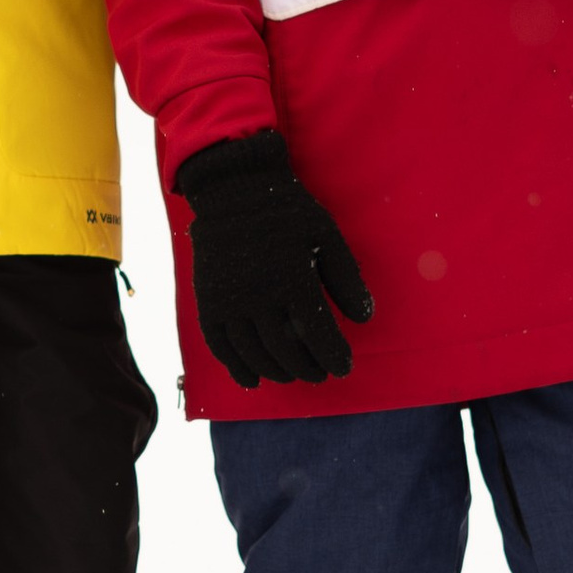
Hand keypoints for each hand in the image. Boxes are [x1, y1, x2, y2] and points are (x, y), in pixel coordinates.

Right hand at [174, 130, 372, 388]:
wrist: (234, 192)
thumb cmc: (288, 213)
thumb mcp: (327, 237)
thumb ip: (346, 279)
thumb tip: (364, 319)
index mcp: (294, 280)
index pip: (319, 335)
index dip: (333, 357)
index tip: (344, 367)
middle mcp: (259, 297)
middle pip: (286, 351)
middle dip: (308, 368)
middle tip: (321, 374)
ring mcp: (230, 302)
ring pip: (255, 353)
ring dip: (277, 371)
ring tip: (292, 375)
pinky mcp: (208, 303)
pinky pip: (221, 347)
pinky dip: (237, 368)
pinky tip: (253, 380)